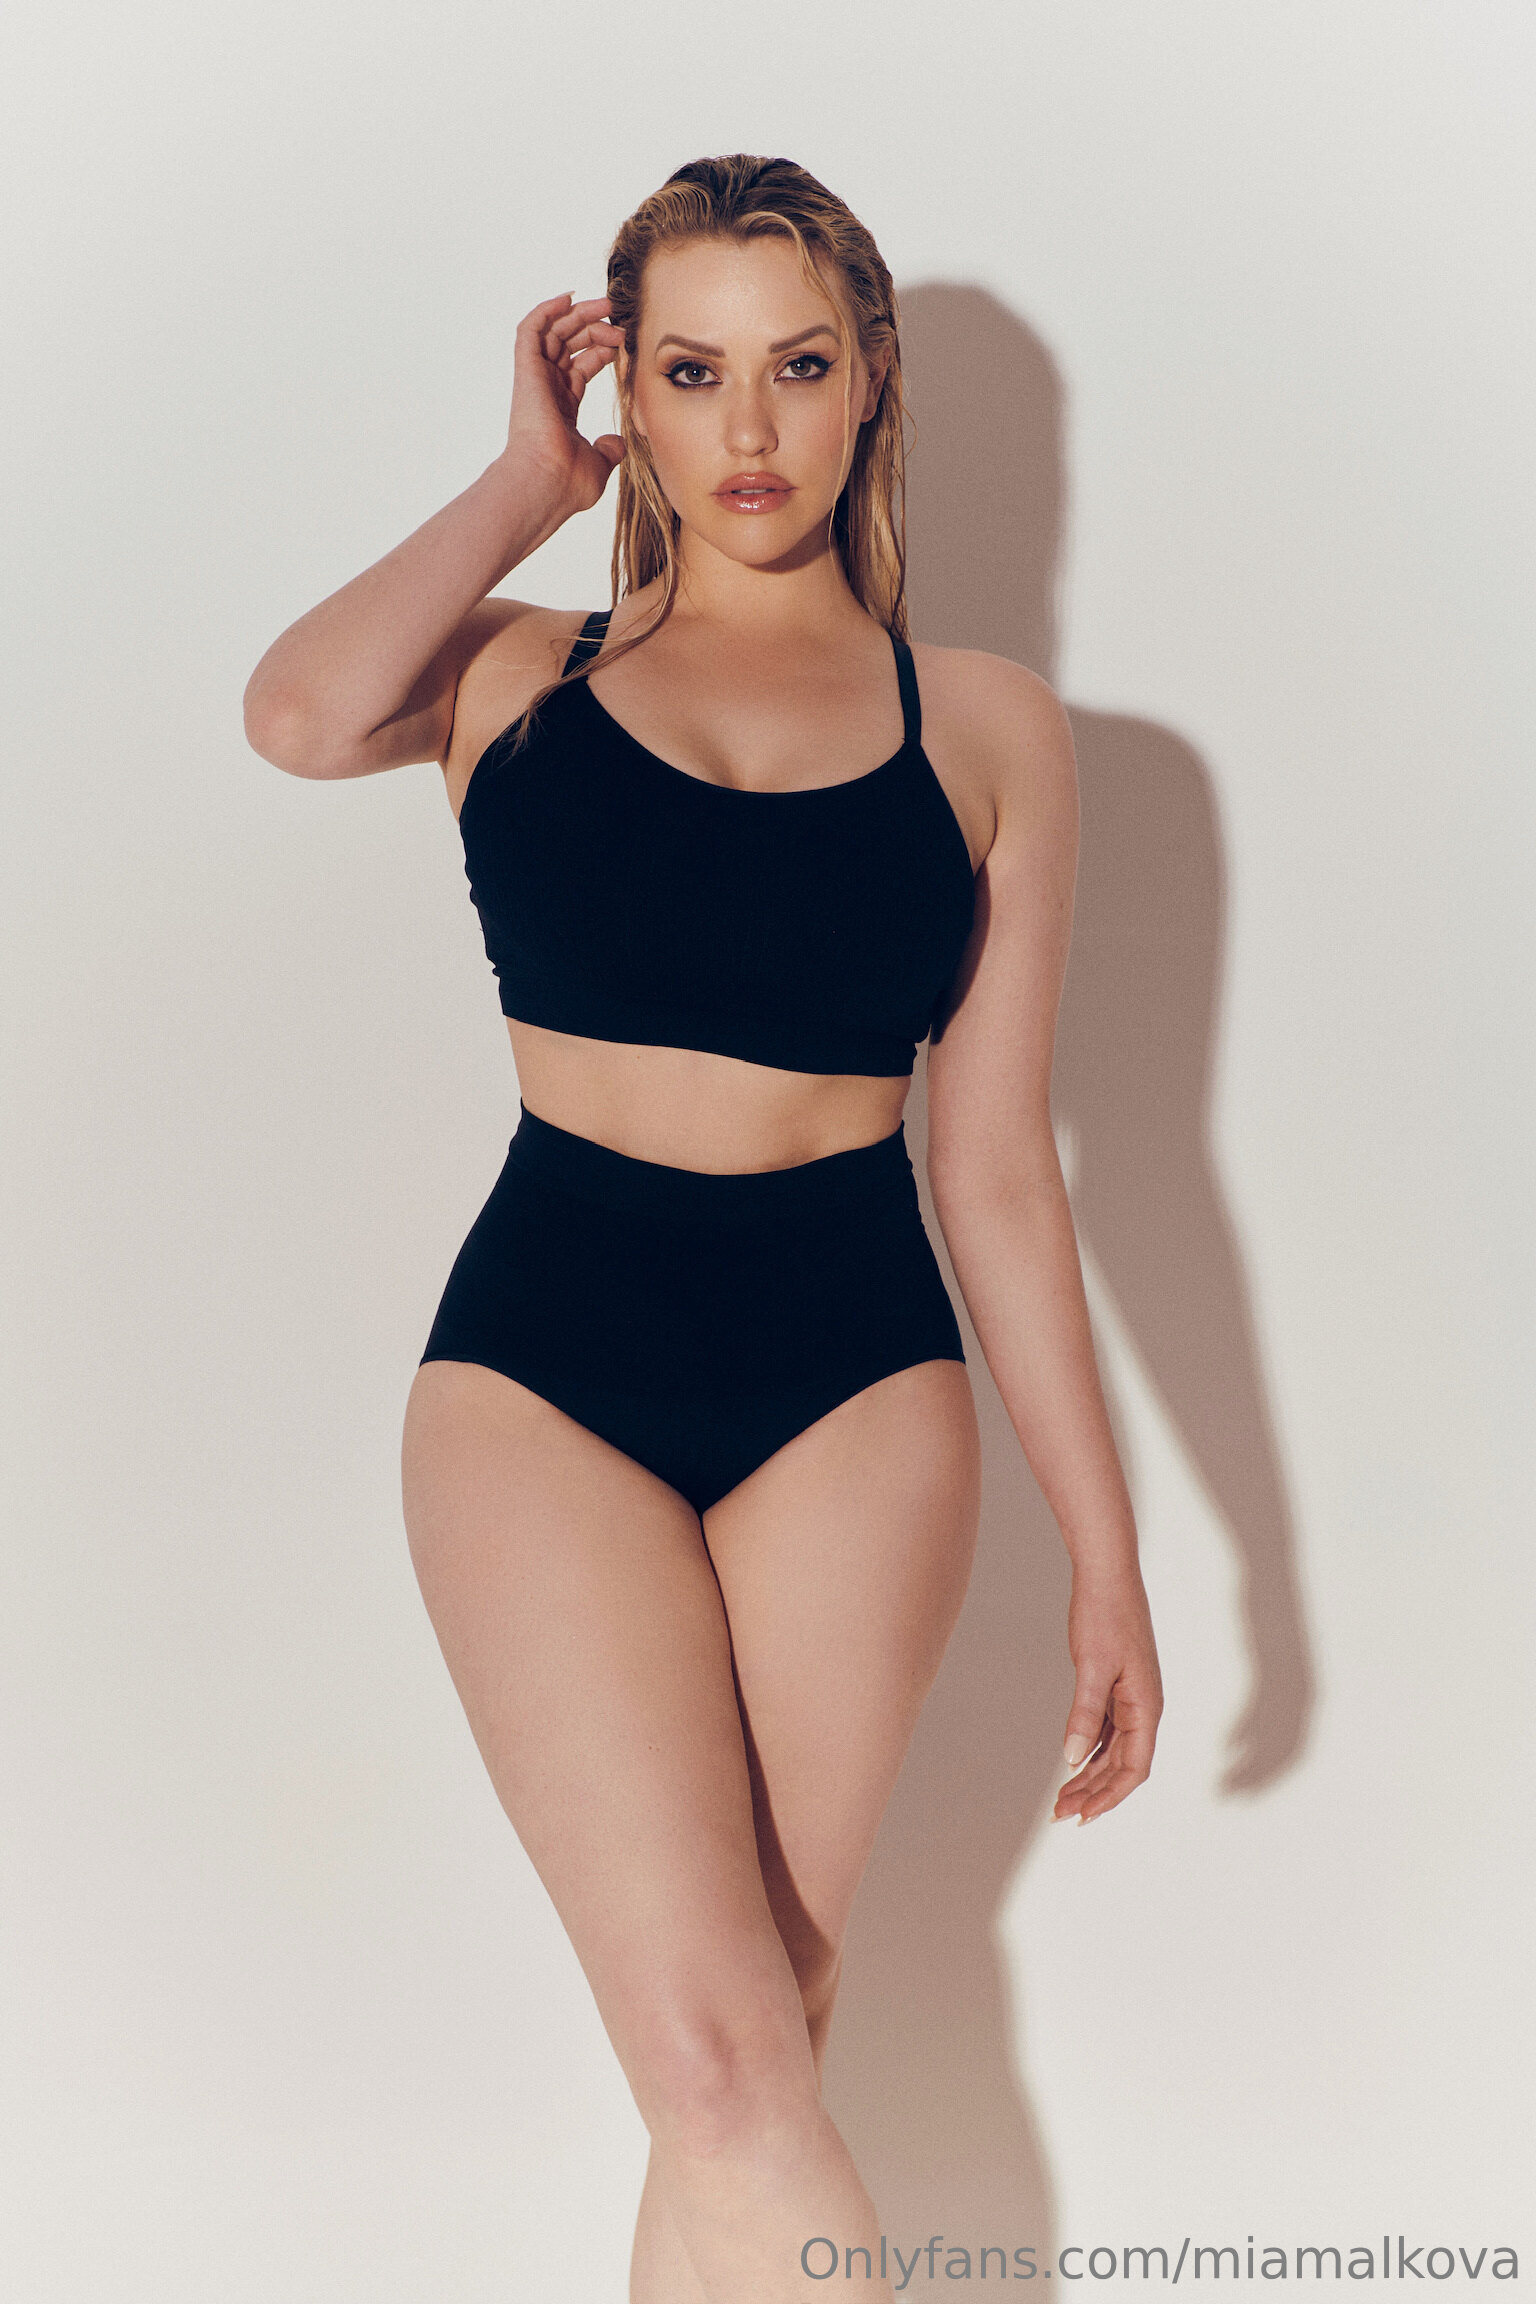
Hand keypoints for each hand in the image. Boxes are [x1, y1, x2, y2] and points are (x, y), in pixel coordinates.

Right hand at [501, 291, 625, 515]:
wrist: (547, 482)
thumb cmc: (568, 482)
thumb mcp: (599, 463)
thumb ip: (608, 450)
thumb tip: (618, 444)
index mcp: (561, 409)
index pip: (580, 368)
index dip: (601, 351)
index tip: (624, 344)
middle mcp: (546, 391)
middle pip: (568, 346)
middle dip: (593, 327)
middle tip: (618, 315)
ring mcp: (535, 379)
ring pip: (553, 332)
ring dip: (578, 314)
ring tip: (605, 304)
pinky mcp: (526, 370)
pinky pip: (530, 329)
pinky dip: (546, 310)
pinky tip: (568, 297)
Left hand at [1053, 1560, 1162, 1823]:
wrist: (1107, 1574)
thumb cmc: (1105, 1614)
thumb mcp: (1092, 1666)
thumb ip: (1084, 1713)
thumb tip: (1072, 1760)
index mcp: (1146, 1706)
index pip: (1134, 1769)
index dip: (1109, 1797)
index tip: (1082, 1816)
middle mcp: (1144, 1707)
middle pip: (1123, 1766)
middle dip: (1094, 1793)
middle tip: (1060, 1814)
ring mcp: (1131, 1697)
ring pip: (1114, 1751)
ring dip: (1090, 1776)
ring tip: (1062, 1799)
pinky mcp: (1117, 1686)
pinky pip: (1107, 1731)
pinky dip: (1090, 1751)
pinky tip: (1072, 1764)